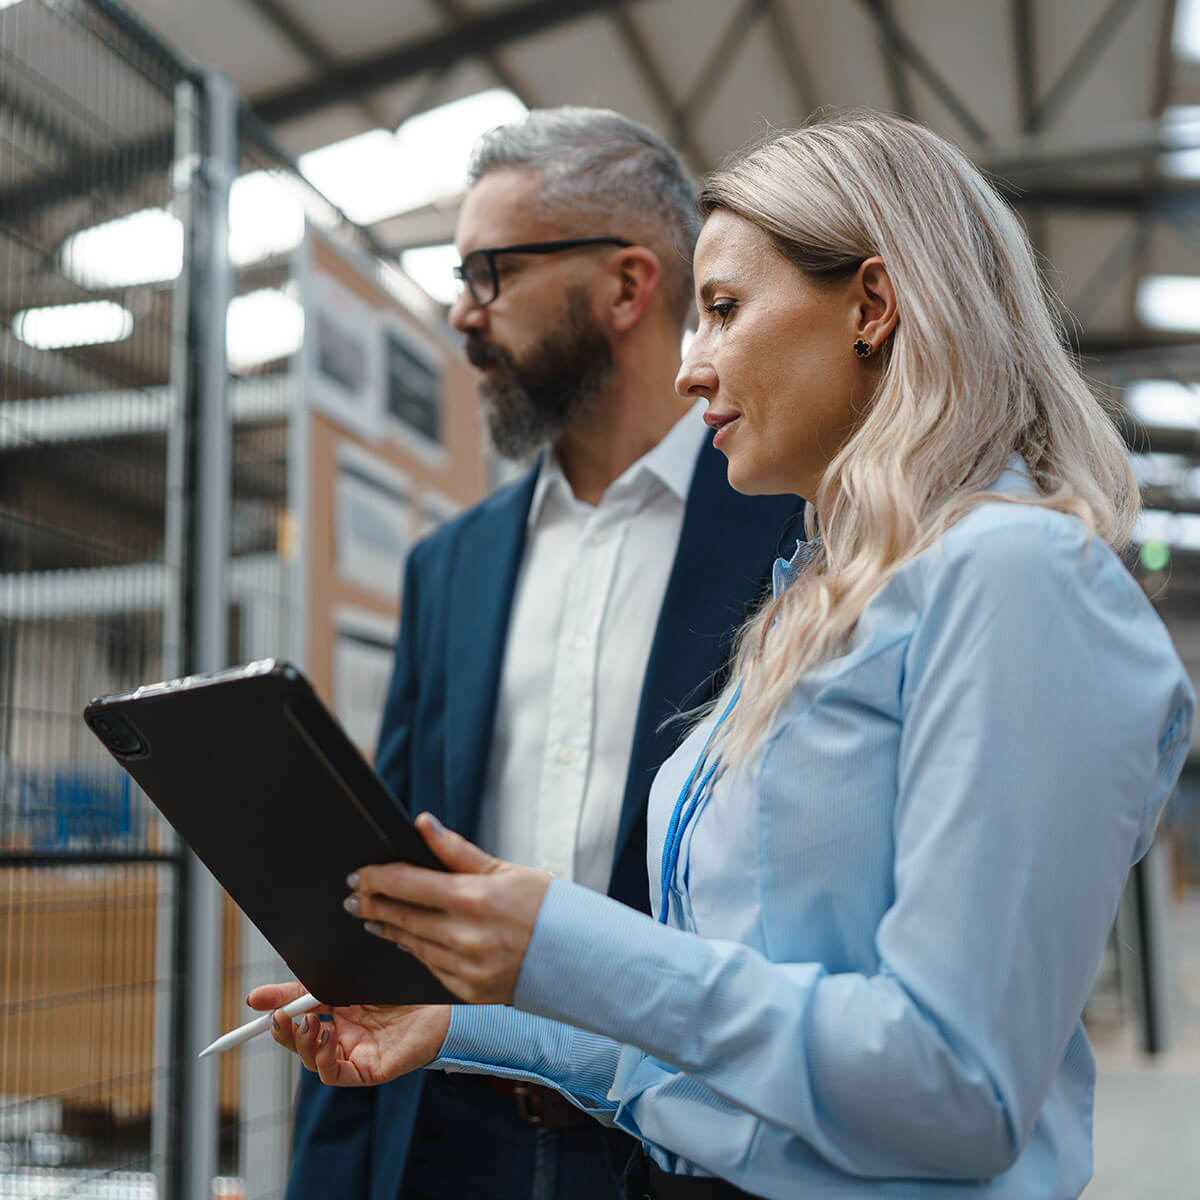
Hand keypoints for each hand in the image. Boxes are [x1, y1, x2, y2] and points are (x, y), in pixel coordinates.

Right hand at [246, 981, 449, 1086]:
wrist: (445, 997)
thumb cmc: (403, 983)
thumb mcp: (351, 978)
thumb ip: (312, 985)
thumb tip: (266, 989)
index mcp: (339, 1007)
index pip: (298, 1012)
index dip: (274, 1010)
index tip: (251, 1003)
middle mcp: (343, 1032)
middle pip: (299, 1040)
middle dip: (283, 1029)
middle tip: (278, 1016)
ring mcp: (355, 1052)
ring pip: (311, 1058)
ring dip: (303, 1042)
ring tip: (311, 1022)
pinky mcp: (368, 1070)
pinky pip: (334, 1074)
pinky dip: (323, 1059)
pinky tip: (328, 1038)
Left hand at [344, 813, 552, 1004]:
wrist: (579, 958)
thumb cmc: (546, 906)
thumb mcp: (505, 869)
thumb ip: (456, 850)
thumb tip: (422, 823)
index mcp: (472, 898)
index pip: (407, 884)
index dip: (376, 878)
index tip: (357, 875)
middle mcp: (463, 936)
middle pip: (401, 916)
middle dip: (371, 905)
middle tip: (351, 897)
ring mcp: (464, 968)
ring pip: (411, 944)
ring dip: (387, 928)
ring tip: (371, 917)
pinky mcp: (468, 991)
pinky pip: (430, 966)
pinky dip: (414, 950)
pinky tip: (404, 939)